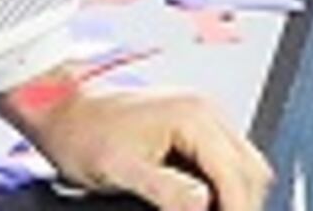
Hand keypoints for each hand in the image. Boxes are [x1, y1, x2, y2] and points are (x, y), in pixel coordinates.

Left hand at [16, 81, 271, 210]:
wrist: (61, 111)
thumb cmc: (82, 134)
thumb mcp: (120, 170)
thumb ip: (166, 191)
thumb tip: (203, 206)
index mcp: (193, 116)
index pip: (237, 176)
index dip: (237, 210)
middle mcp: (204, 111)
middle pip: (250, 171)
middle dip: (240, 204)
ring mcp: (201, 116)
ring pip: (242, 166)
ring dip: (234, 196)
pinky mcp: (192, 126)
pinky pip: (224, 160)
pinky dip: (222, 186)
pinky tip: (204, 203)